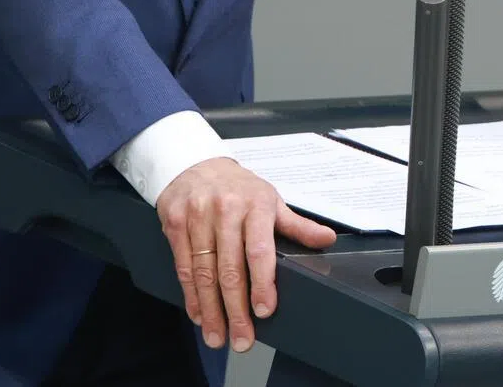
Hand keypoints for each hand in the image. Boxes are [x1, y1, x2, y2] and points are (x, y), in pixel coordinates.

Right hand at [156, 157, 335, 352]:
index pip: (259, 249)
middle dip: (236, 309)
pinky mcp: (175, 224)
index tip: (264, 310)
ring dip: (211, 309)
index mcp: (255, 204)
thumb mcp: (271, 200)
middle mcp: (225, 209)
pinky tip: (199, 314)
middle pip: (230, 267)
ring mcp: (197, 216)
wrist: (196, 163)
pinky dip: (191, 295)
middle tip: (242, 339)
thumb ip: (297, 225)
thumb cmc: (238, 187)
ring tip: (219, 336)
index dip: (262, 283)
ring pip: (204, 272)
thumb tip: (327, 239)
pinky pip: (183, 266)